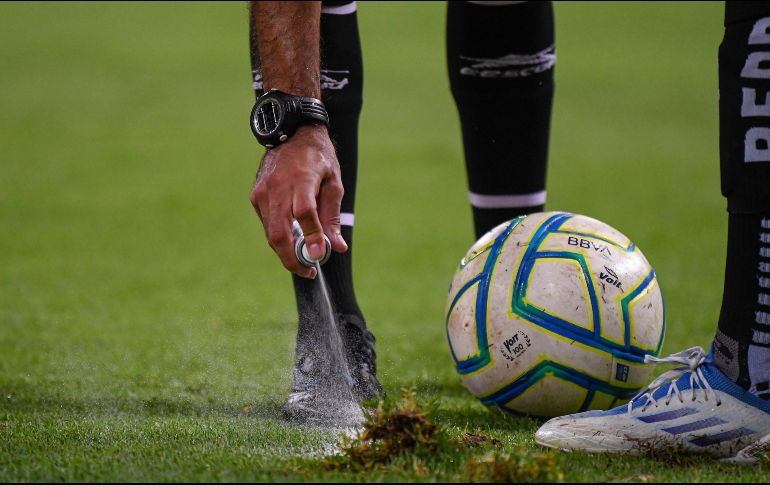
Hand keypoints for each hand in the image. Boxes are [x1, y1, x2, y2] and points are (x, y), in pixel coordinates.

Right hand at [249, 125, 347, 278]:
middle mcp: (279, 186)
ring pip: (271, 233)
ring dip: (286, 251)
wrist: (291, 132)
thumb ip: (333, 216)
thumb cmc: (318, 158)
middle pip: (280, 232)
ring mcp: (263, 192)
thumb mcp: (334, 183)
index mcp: (303, 179)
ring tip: (303, 259)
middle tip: (308, 272)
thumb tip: (338, 247)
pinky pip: (267, 224)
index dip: (311, 237)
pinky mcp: (256, 195)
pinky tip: (292, 238)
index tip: (318, 258)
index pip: (305, 213)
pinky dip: (279, 236)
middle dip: (292, 259)